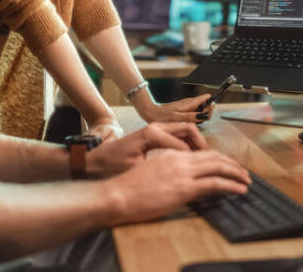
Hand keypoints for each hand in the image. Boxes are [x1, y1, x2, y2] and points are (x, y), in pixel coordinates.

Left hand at [86, 122, 209, 178]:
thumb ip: (159, 170)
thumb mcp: (136, 171)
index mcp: (152, 134)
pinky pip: (177, 135)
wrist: (93, 161)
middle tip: (208, 161)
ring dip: (195, 143)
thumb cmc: (110, 167)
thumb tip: (180, 174)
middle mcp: (155, 127)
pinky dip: (187, 144)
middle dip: (201, 145)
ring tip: (202, 159)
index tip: (202, 173)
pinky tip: (189, 158)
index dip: (193, 161)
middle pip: (189, 129)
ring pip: (184, 130)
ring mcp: (155, 129)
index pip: (183, 146)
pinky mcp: (154, 134)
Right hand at [103, 149, 249, 224]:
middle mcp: (179, 160)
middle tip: (242, 171)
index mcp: (170, 155)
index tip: (227, 165)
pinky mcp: (184, 188)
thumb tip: (181, 183)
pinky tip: (240, 189)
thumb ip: (168, 173)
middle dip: (231, 163)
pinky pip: (215, 183)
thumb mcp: (151, 174)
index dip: (218, 158)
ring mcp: (182, 173)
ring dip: (235, 172)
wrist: (116, 195)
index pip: (201, 153)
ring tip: (246, 180)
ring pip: (218, 166)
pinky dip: (231, 185)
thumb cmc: (127, 189)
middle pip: (214, 157)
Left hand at [136, 94, 213, 123]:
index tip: (205, 116)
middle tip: (197, 122)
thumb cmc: (163, 116)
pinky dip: (194, 119)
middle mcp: (191, 103)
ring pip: (201, 111)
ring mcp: (188, 106)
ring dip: (200, 118)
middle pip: (207, 107)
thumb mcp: (177, 118)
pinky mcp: (185, 110)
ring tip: (190, 123)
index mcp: (191, 103)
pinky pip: (195, 114)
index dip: (210, 108)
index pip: (208, 100)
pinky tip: (187, 124)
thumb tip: (204, 115)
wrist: (151, 113)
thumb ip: (191, 116)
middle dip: (206, 115)